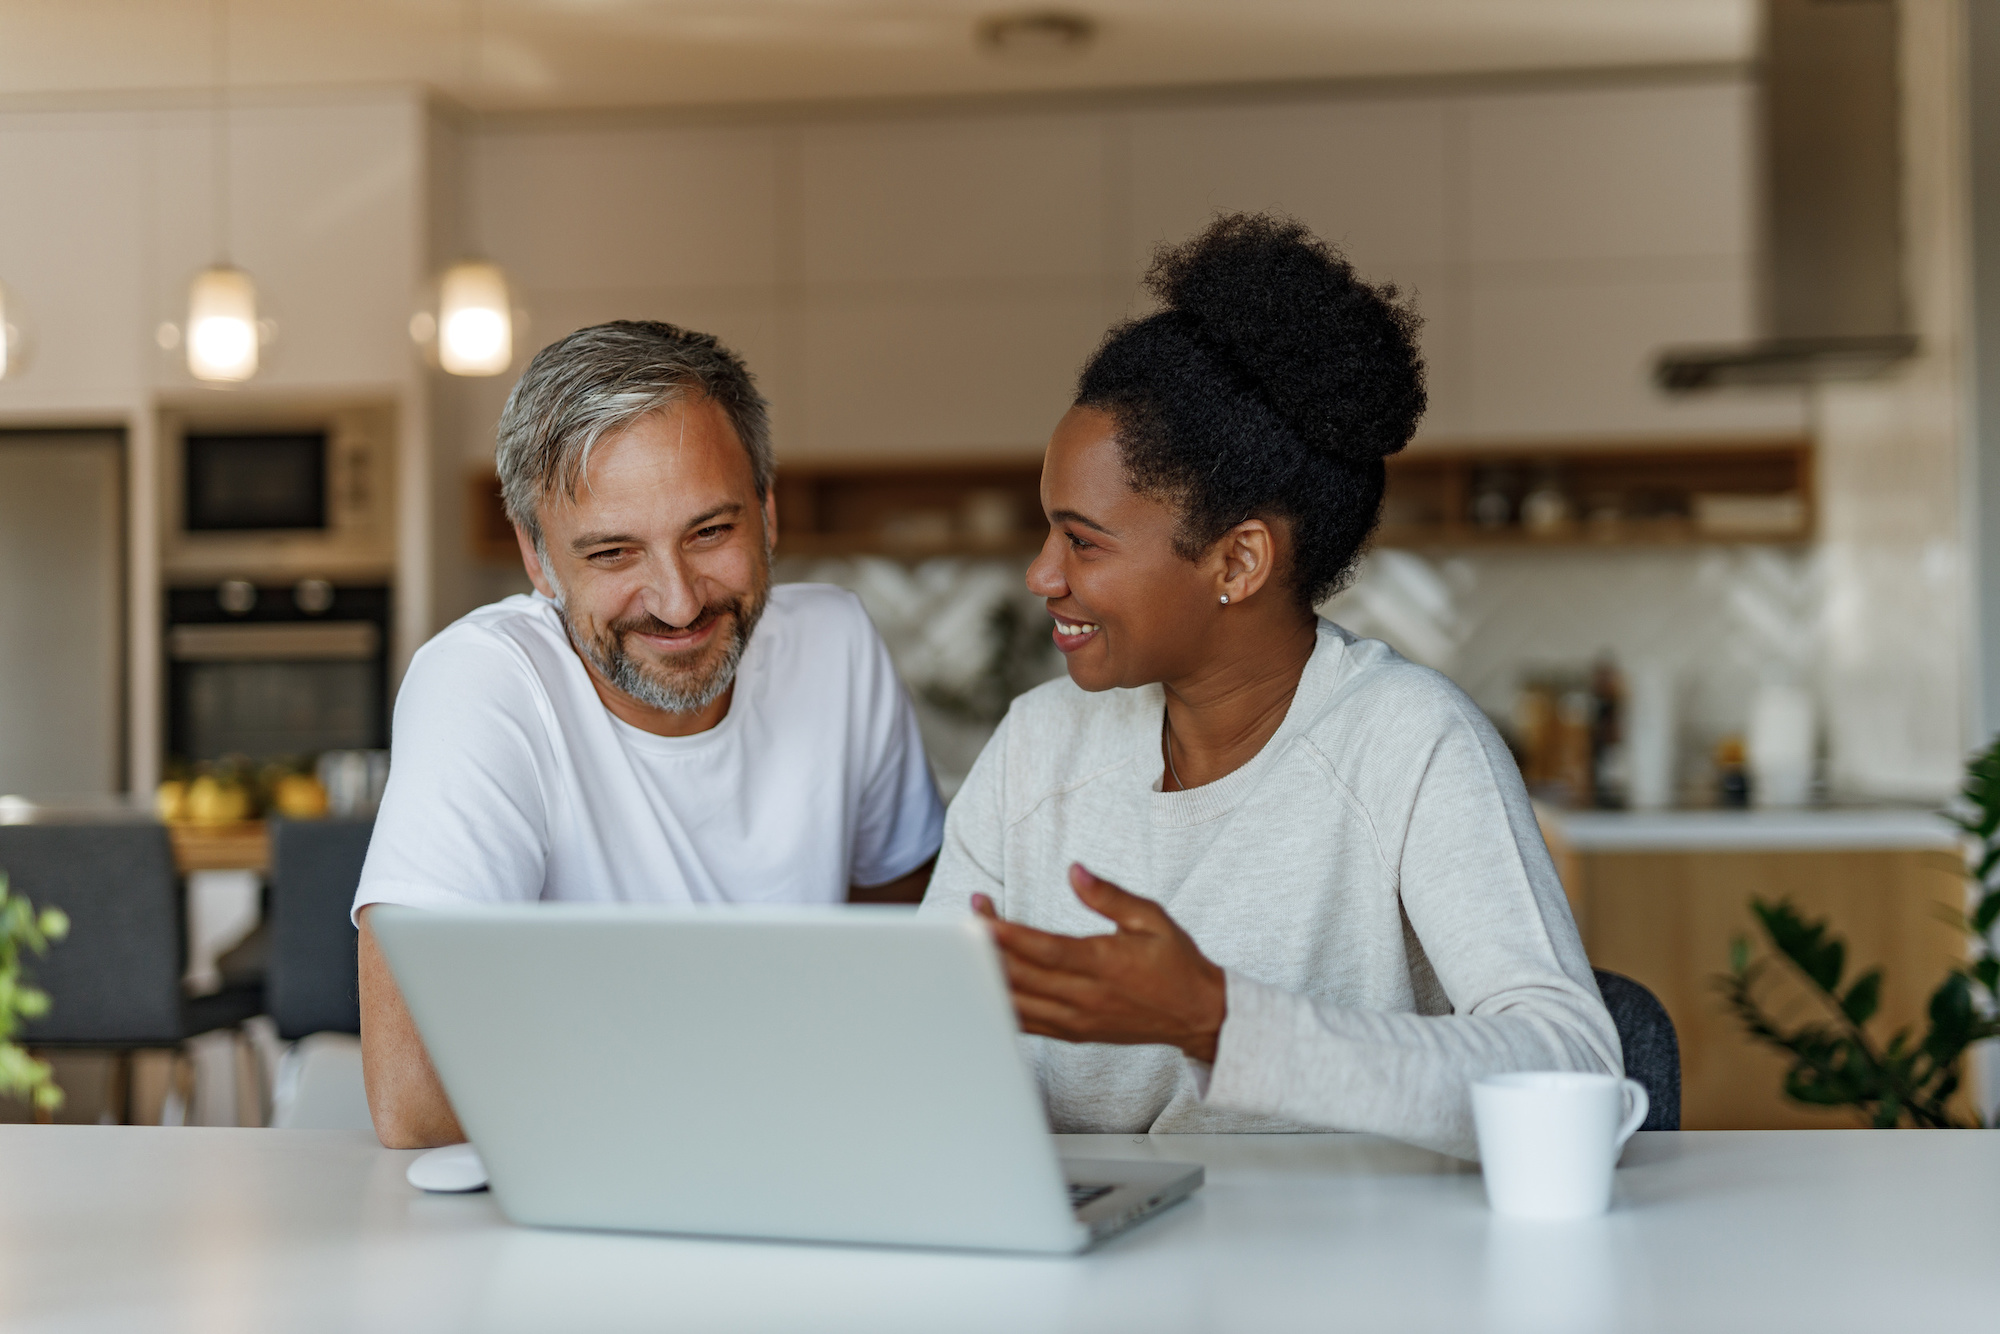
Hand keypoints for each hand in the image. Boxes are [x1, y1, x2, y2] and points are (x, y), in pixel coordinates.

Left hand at [973, 864, 1227, 1063]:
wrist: (1196, 1014)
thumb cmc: (1175, 962)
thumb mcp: (1151, 918)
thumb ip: (1109, 896)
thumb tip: (1075, 871)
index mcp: (1104, 965)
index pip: (1046, 951)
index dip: (1009, 936)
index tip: (981, 916)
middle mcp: (1085, 998)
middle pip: (1022, 975)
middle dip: (988, 947)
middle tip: (968, 918)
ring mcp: (1076, 1021)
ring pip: (1017, 1003)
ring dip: (987, 975)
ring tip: (968, 946)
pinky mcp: (1072, 1034)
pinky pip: (1025, 1023)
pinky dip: (1000, 1004)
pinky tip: (982, 983)